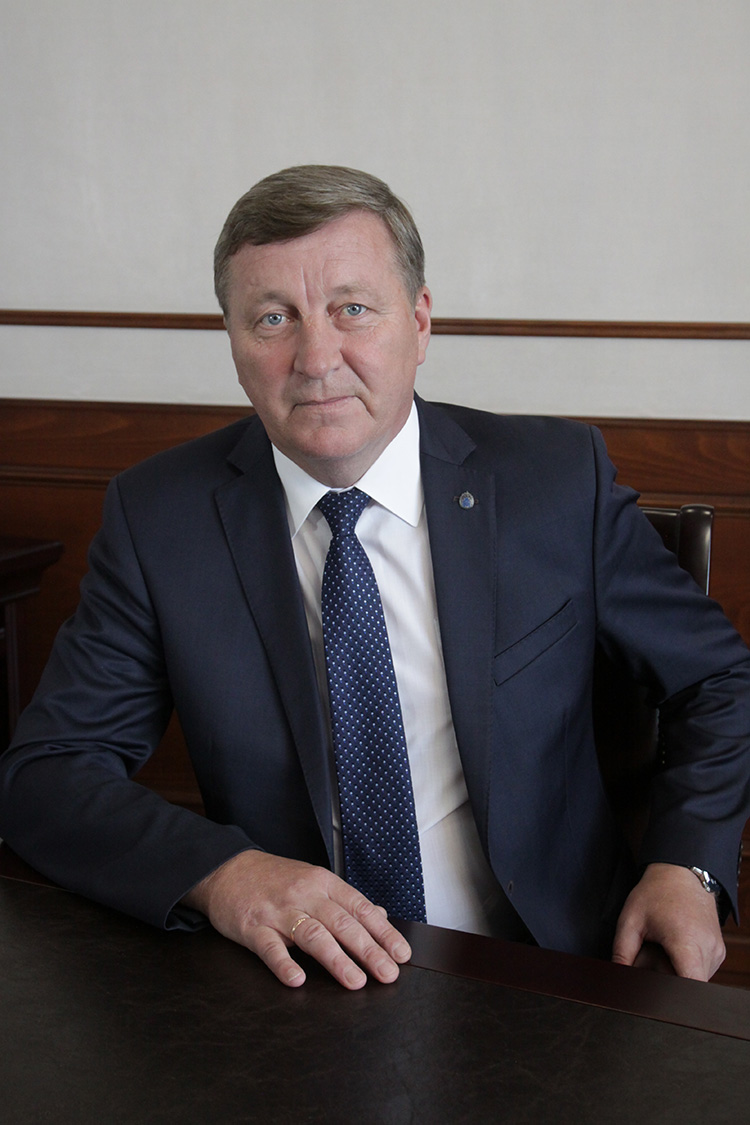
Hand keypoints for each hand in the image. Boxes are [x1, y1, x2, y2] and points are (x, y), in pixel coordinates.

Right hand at [182, 850, 411, 988]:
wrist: (227, 869)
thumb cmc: (275, 880)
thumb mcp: (313, 881)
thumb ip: (345, 901)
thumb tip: (380, 915)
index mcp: (323, 883)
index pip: (360, 908)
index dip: (383, 932)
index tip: (402, 954)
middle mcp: (304, 895)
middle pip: (341, 922)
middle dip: (368, 950)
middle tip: (388, 974)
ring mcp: (278, 912)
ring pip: (312, 934)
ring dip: (336, 959)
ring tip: (355, 981)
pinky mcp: (252, 927)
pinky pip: (269, 947)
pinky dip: (284, 963)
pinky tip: (297, 979)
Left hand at [611, 862, 725, 979]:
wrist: (681, 872)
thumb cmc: (656, 893)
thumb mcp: (630, 920)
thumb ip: (621, 953)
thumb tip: (616, 976)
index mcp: (687, 942)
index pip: (691, 985)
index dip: (674, 994)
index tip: (657, 987)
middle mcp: (708, 949)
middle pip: (691, 986)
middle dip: (670, 980)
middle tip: (653, 961)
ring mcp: (717, 951)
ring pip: (697, 980)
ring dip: (679, 974)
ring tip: (665, 950)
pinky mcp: (719, 951)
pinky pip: (703, 971)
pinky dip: (687, 966)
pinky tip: (676, 948)